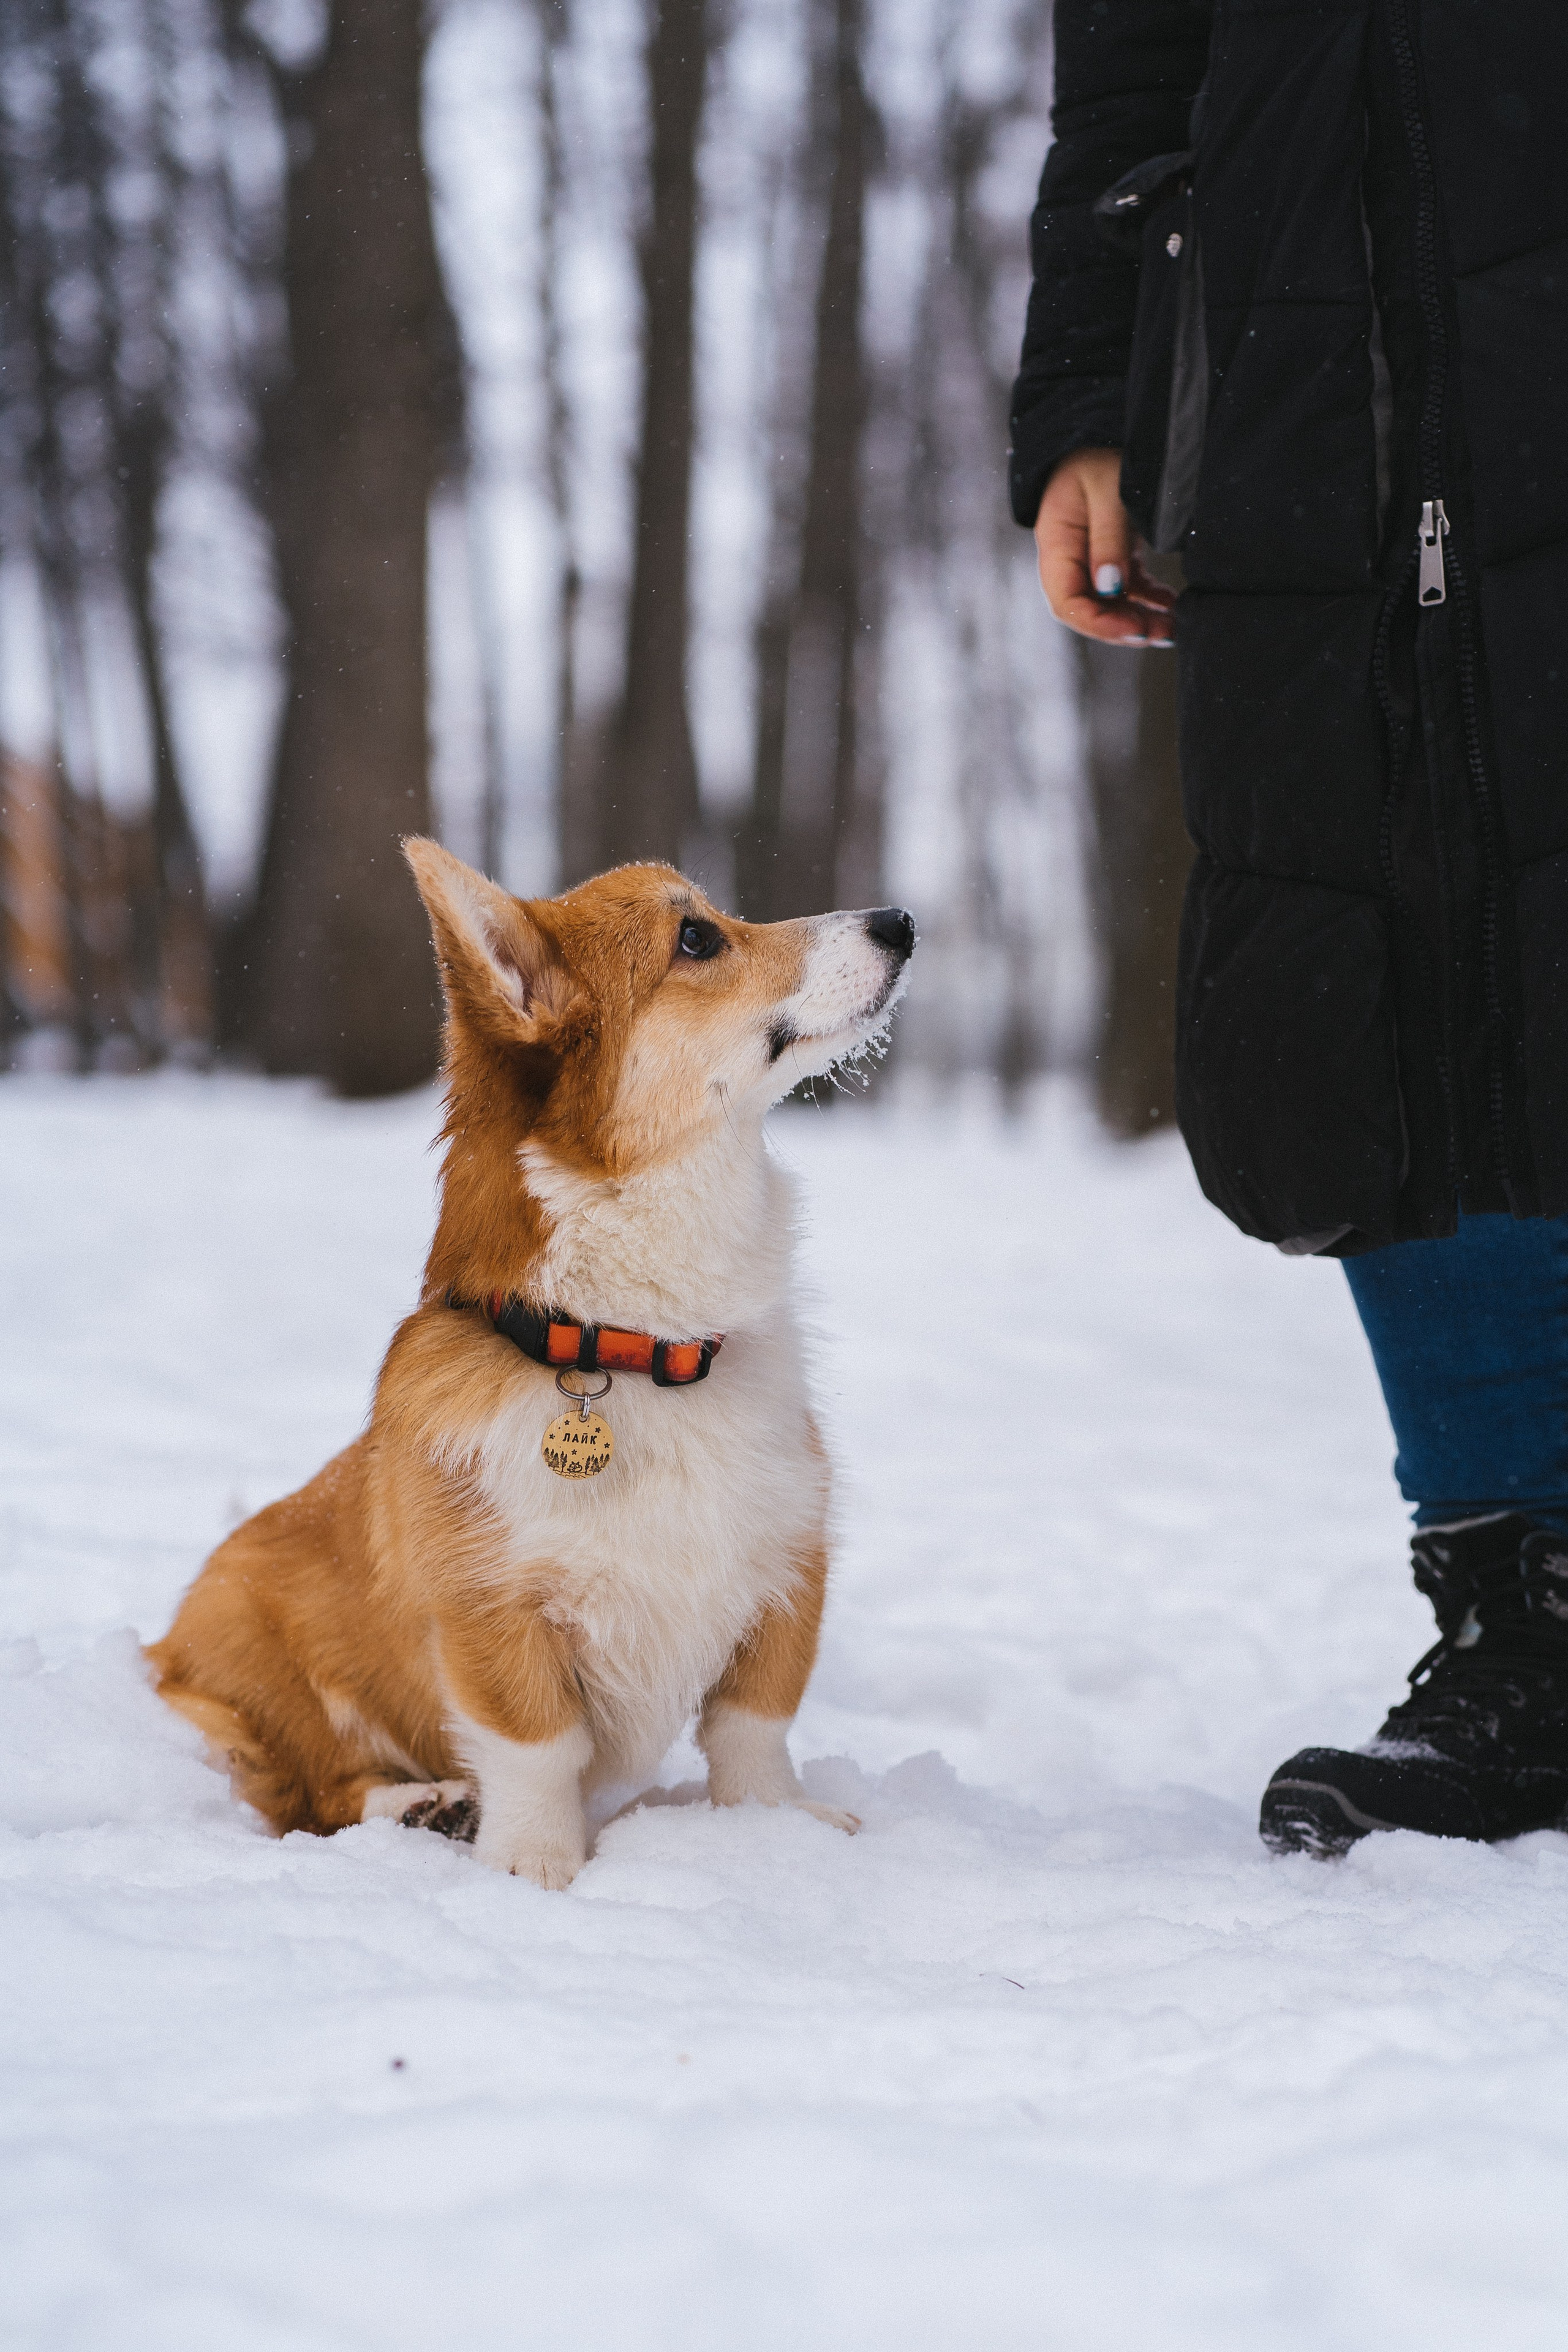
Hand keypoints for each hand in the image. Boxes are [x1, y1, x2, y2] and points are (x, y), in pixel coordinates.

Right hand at [1033, 448, 1175, 646]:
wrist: (1100, 427)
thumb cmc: (1100, 451)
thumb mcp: (1108, 489)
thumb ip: (1109, 539)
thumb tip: (1112, 589)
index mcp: (1056, 544)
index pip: (1068, 602)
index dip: (1100, 623)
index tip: (1136, 628)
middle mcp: (1068, 557)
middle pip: (1090, 610)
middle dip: (1125, 627)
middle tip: (1163, 634)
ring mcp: (1089, 556)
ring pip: (1110, 604)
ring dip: (1140, 620)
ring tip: (1172, 628)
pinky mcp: (1111, 552)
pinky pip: (1126, 587)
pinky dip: (1148, 601)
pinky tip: (1169, 607)